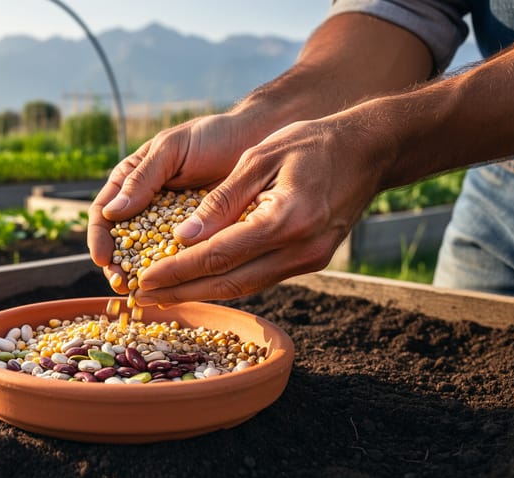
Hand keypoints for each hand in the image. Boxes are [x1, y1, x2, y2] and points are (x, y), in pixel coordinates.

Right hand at [86, 112, 266, 292]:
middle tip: (122, 284)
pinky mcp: (196, 238)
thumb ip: (142, 179)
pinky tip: (173, 288)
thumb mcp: (171, 151)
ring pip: (147, 256)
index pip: (103, 214)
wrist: (255, 140)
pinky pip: (179, 259)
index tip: (103, 258)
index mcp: (131, 183)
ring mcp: (170, 225)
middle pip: (120, 242)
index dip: (99, 238)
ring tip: (142, 291)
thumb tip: (112, 213)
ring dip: (141, 275)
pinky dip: (173, 275)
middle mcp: (146, 207)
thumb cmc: (210, 137)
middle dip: (118, 266)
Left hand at [132, 114, 387, 304]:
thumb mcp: (260, 158)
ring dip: (202, 294)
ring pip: (245, 287)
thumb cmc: (311, 143)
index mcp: (286, 219)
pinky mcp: (312, 262)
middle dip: (183, 292)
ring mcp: (310, 260)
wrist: (370, 151)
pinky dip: (227, 283)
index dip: (178, 271)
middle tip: (143, 298)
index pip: (219, 255)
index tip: (144, 280)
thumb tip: (183, 237)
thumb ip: (221, 200)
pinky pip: (260, 278)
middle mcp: (300, 249)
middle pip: (229, 282)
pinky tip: (200, 283)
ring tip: (164, 295)